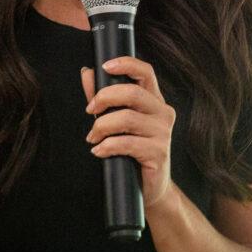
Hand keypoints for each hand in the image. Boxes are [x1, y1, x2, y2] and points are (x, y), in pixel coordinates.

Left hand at [81, 58, 176, 209]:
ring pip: (127, 118)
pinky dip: (107, 146)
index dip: (126, 64)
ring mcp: (163, 133)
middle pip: (132, 93)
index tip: (104, 67)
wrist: (150, 188)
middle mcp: (163, 112)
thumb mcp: (116, 121)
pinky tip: (99, 151)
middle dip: (104, 98)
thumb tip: (87, 72)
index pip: (146, 72)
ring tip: (92, 138)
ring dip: (101, 127)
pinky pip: (127, 143)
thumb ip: (103, 97)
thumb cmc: (133, 151)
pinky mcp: (158, 153)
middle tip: (90, 110)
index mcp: (154, 100)